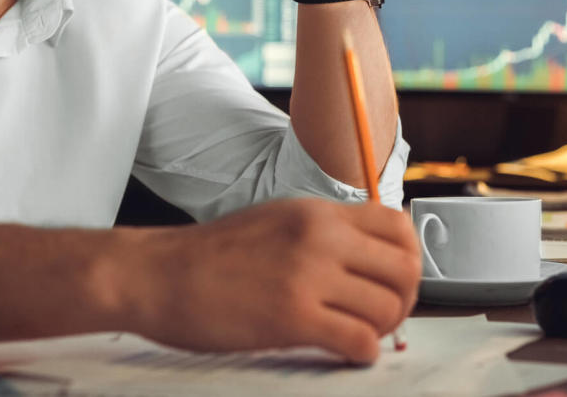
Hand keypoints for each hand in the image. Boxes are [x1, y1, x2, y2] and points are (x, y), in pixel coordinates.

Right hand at [121, 198, 420, 363]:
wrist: (157, 274)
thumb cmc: (210, 255)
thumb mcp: (276, 221)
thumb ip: (323, 233)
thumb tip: (366, 257)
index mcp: (317, 213)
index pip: (398, 224)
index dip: (409, 256)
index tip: (393, 278)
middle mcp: (320, 238)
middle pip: (404, 268)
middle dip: (405, 299)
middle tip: (383, 316)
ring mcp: (308, 276)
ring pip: (388, 307)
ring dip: (384, 330)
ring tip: (360, 336)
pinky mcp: (293, 318)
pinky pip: (360, 340)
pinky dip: (363, 353)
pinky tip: (345, 353)